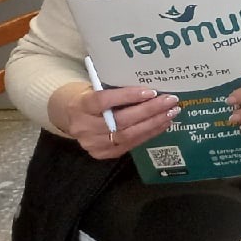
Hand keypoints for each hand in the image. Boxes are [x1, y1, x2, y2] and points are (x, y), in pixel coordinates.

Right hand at [48, 81, 178, 159]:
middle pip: (120, 121)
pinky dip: (149, 133)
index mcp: (79, 105)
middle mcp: (83, 127)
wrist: (70, 117)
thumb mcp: (96, 87)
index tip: (150, 91)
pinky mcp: (102, 153)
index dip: (127, 96)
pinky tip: (163, 124)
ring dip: (153, 123)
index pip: (102, 101)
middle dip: (149, 110)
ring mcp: (92, 143)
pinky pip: (130, 145)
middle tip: (170, 100)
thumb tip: (150, 87)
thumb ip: (115, 88)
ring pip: (127, 135)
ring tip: (171, 112)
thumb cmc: (89, 96)